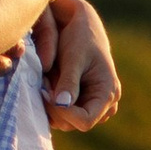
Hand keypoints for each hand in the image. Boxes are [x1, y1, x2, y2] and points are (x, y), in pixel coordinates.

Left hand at [32, 0, 119, 132]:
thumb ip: (69, 82)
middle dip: (55, 107)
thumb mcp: (73, 58)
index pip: (85, 121)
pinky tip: (47, 83)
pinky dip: (52, 102)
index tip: (46, 93)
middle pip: (74, 124)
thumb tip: (62, 105)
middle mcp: (106, 103)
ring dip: (52, 105)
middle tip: (42, 83)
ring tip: (45, 81)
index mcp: (108, 93)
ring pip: (67, 120)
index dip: (63, 113)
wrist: (83, 25)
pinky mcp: (83, 101)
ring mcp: (95, 104)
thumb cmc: (80, 37)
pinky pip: (64, 113)